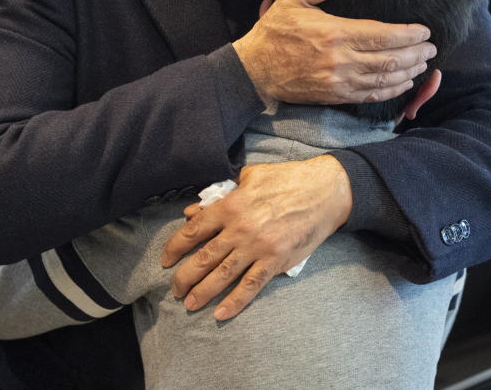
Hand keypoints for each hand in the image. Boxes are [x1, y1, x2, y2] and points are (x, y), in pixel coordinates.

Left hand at [160, 155, 351, 320]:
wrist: (325, 191)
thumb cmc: (287, 179)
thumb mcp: (251, 176)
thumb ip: (221, 194)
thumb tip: (193, 211)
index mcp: (232, 205)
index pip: (194, 230)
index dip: (175, 247)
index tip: (166, 259)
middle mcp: (240, 229)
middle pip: (204, 257)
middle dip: (184, 277)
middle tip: (175, 289)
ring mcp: (258, 247)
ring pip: (222, 275)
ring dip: (202, 292)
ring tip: (189, 304)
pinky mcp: (276, 261)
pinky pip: (250, 286)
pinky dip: (234, 302)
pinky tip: (220, 313)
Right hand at [232, 0, 435, 104]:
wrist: (255, 69)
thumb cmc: (275, 31)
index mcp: (335, 33)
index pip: (382, 35)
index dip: (408, 34)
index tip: (424, 31)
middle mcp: (341, 59)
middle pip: (390, 59)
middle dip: (416, 54)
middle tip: (432, 48)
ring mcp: (339, 81)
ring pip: (384, 79)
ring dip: (409, 72)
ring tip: (423, 64)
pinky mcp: (335, 96)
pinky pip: (370, 95)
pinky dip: (391, 90)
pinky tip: (404, 83)